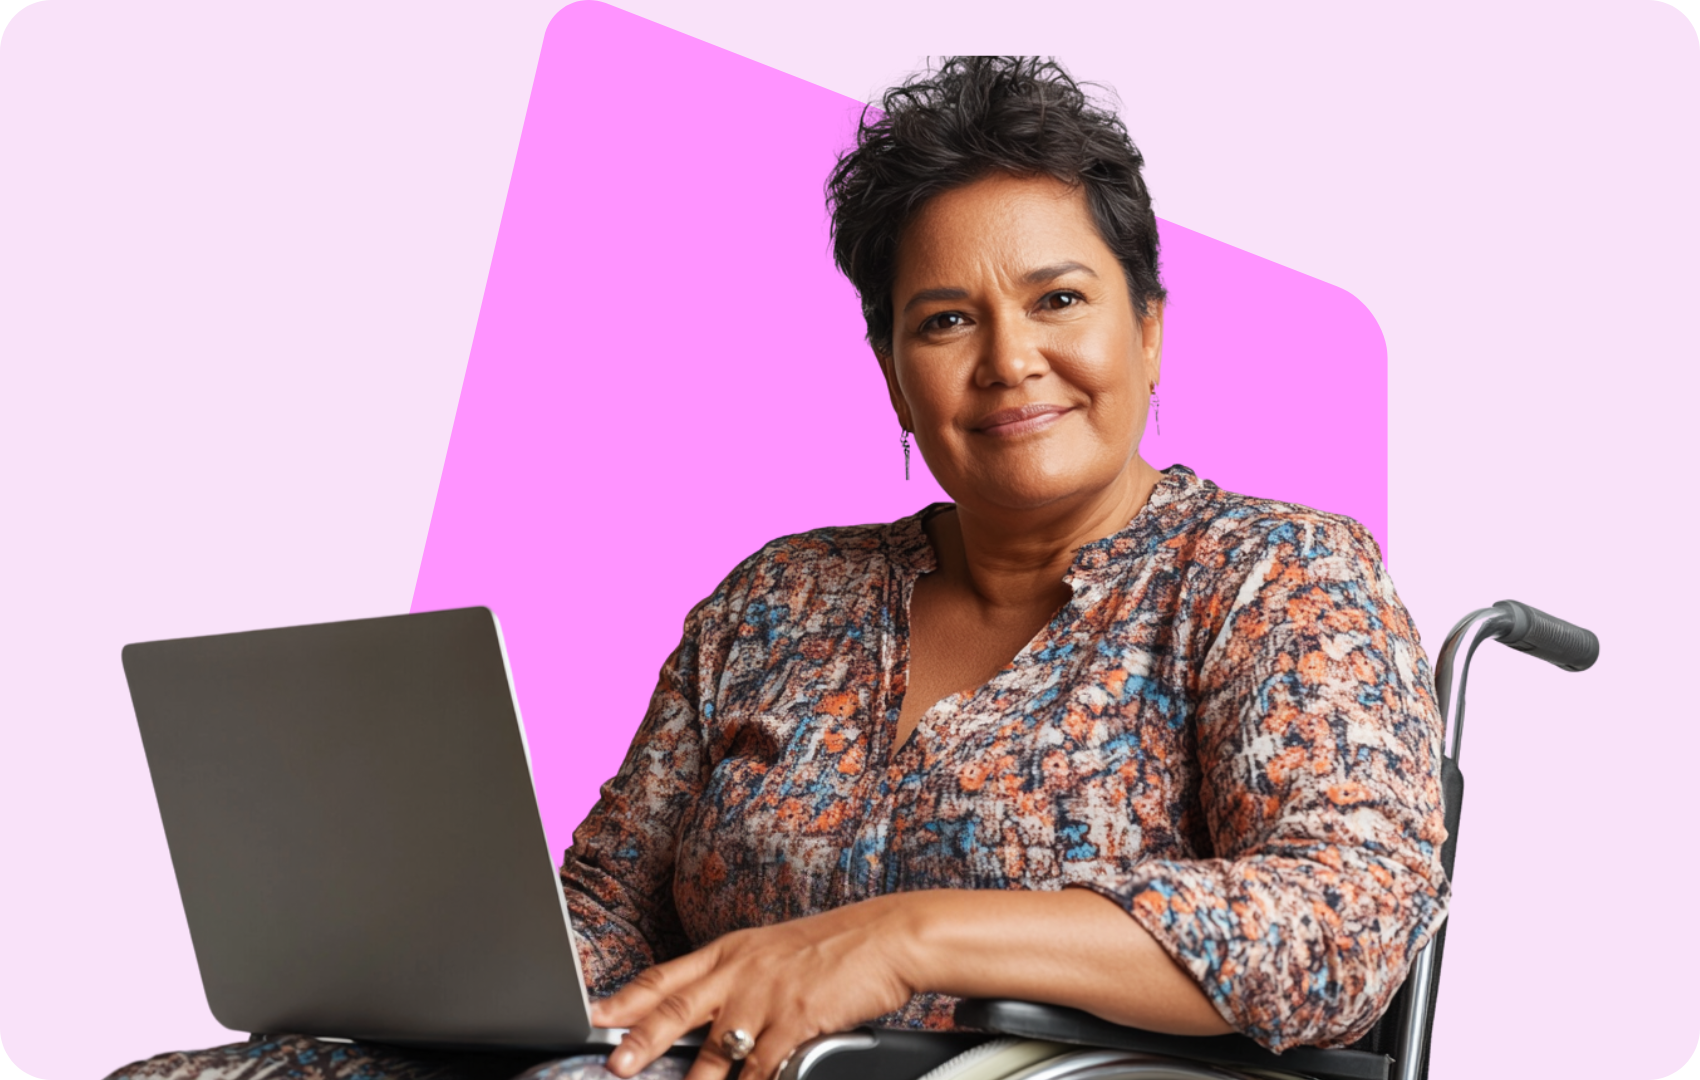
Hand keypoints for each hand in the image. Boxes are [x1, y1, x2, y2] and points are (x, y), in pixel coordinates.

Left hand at [590, 895, 918, 1079]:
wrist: (889, 936)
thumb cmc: (836, 946)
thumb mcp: (775, 951)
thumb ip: (739, 979)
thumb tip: (707, 1014)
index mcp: (732, 950)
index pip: (668, 975)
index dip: (630, 997)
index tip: (599, 1014)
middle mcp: (742, 970)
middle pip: (678, 1008)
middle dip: (641, 1039)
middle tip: (616, 1063)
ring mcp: (768, 996)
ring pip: (716, 1050)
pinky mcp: (797, 1020)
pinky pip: (762, 1068)